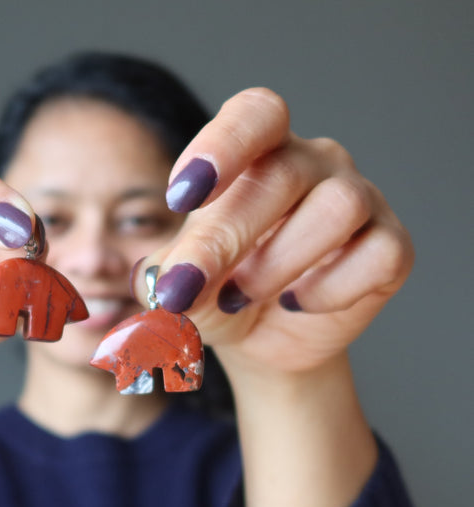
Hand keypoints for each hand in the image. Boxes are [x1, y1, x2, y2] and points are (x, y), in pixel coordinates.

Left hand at [133, 88, 413, 379]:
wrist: (262, 338)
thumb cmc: (220, 293)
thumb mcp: (185, 284)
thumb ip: (171, 275)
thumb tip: (169, 280)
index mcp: (260, 152)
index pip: (255, 115)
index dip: (222, 146)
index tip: (182, 196)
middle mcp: (314, 165)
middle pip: (284, 173)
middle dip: (229, 236)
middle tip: (189, 285)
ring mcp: (360, 201)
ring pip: (338, 208)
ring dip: (278, 263)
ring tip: (240, 296)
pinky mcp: (391, 246)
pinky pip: (379, 254)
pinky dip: (330, 289)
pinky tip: (296, 303)